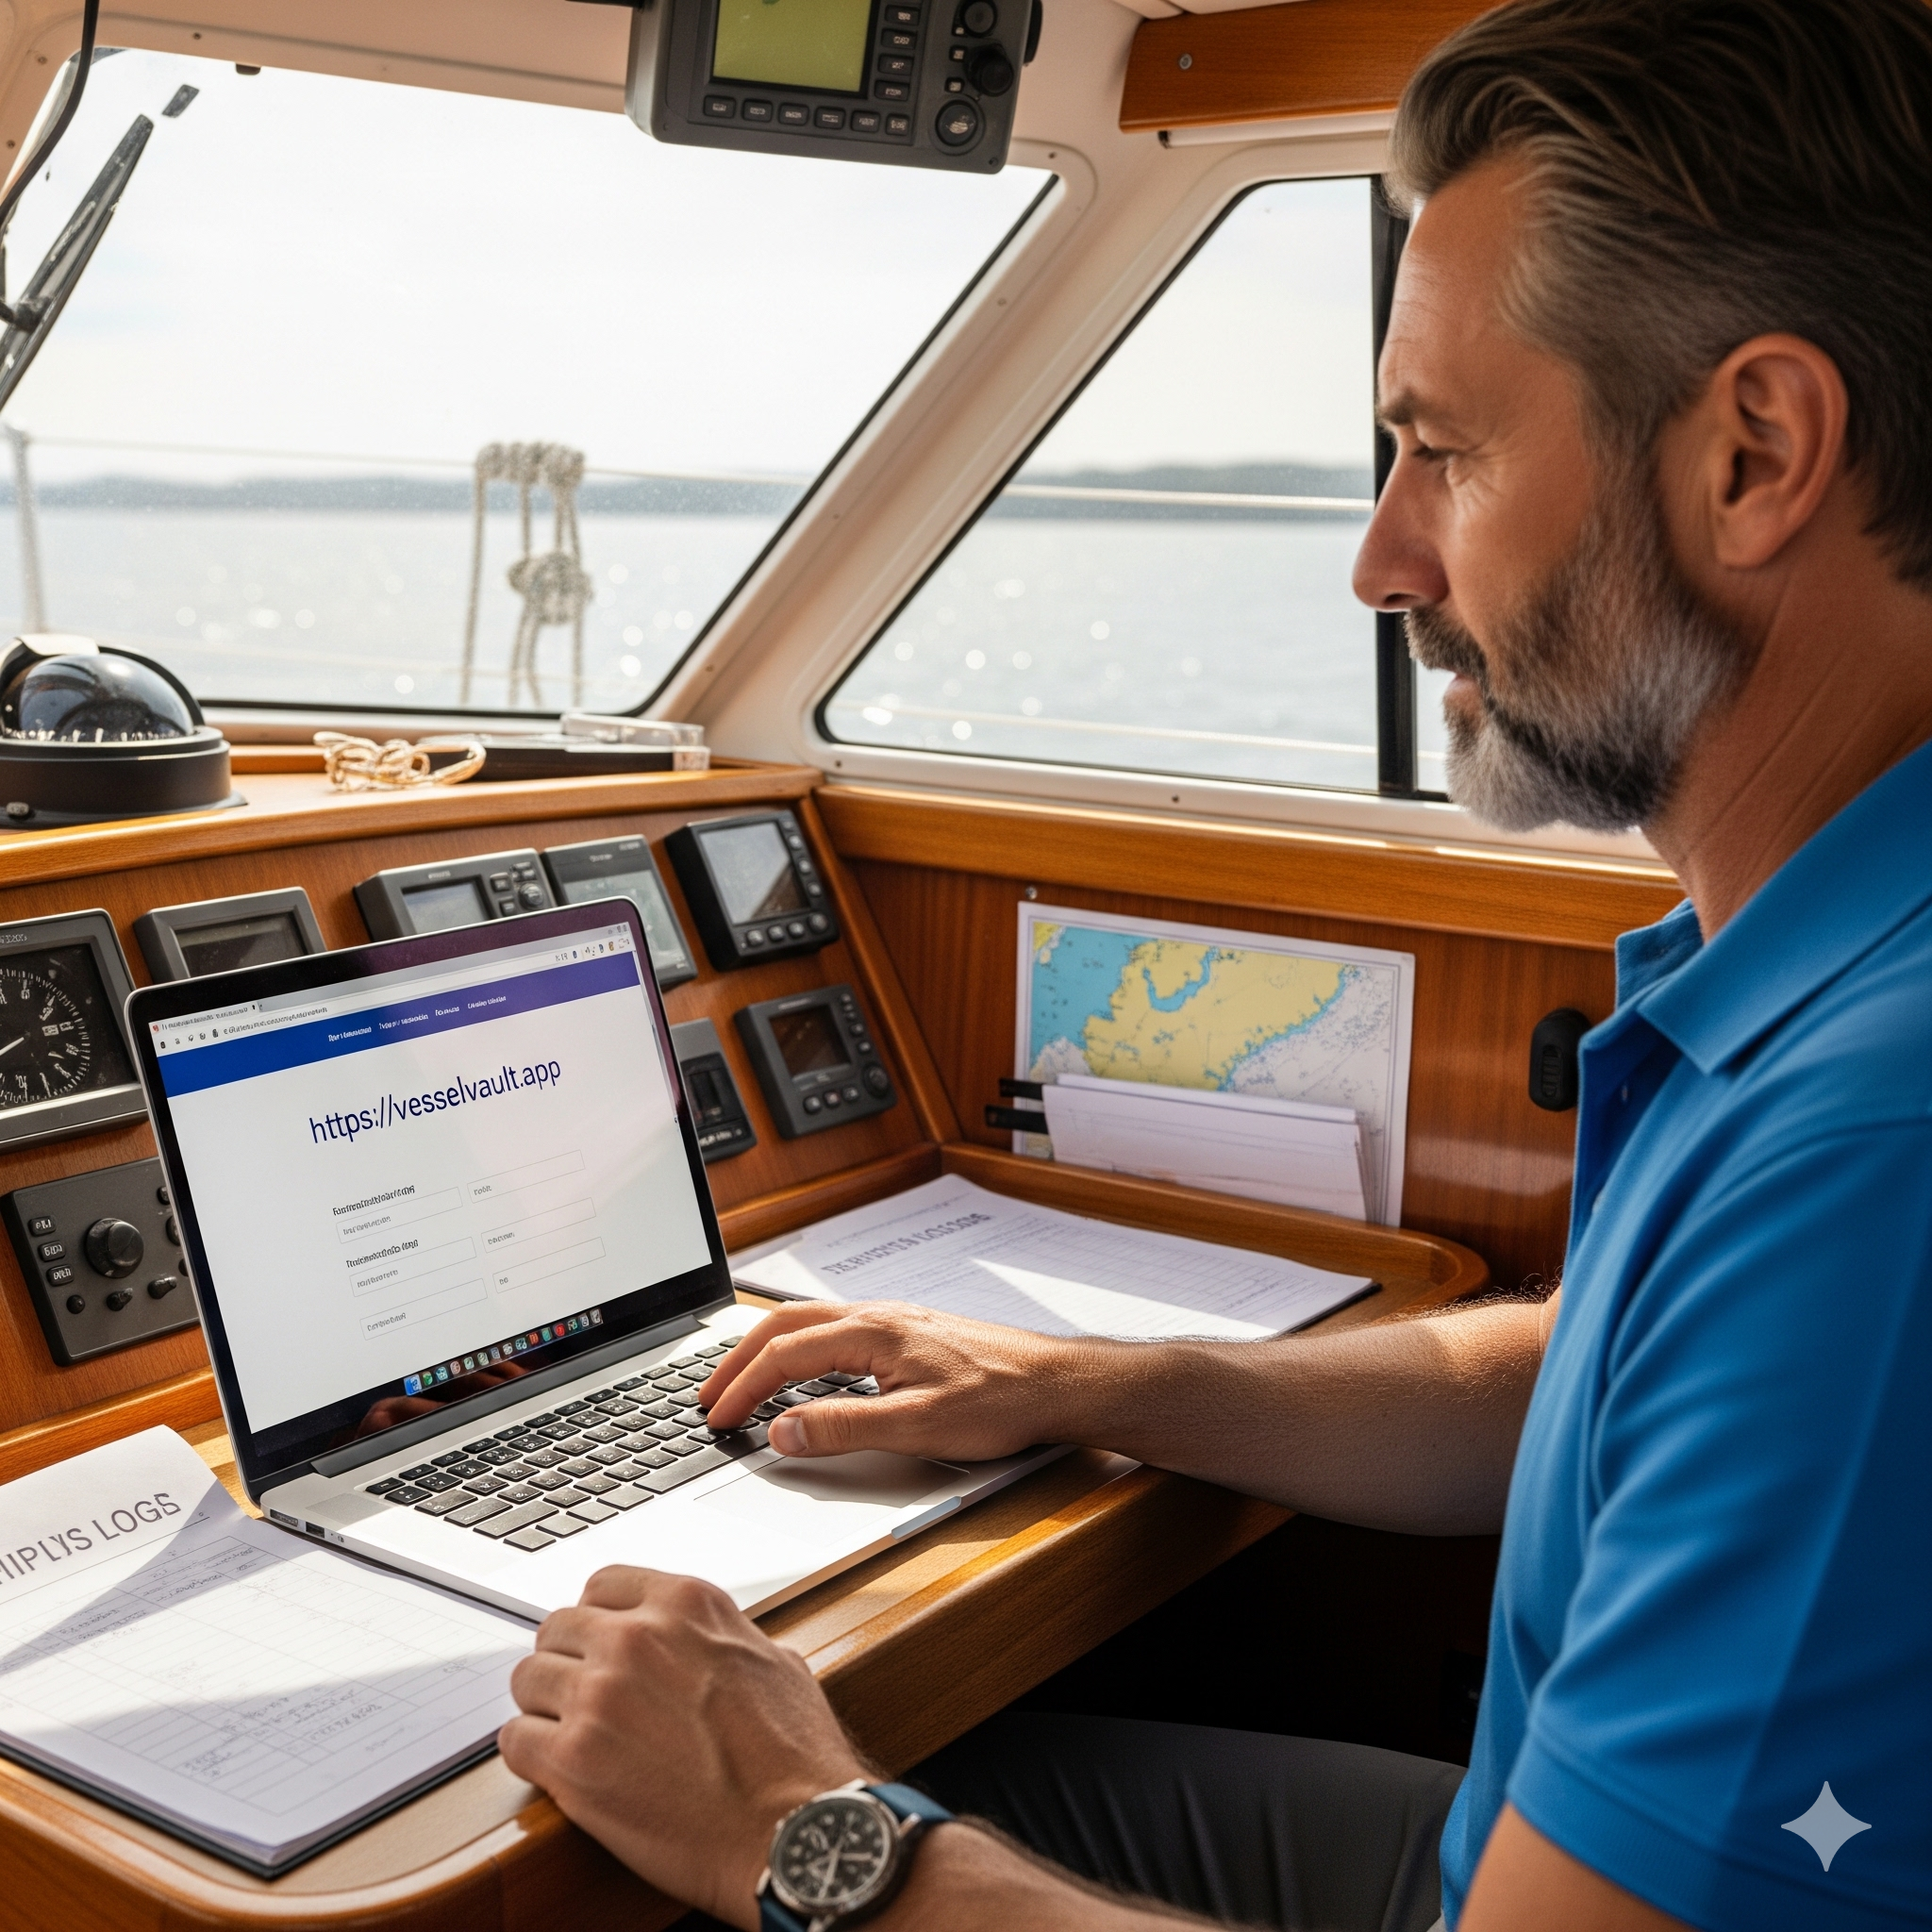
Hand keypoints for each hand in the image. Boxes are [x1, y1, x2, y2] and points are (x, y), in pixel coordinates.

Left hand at [499, 1565, 865, 1927]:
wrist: (792, 1830)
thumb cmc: (794, 1756)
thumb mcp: (773, 1661)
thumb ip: (722, 1639)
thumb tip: (705, 1647)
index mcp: (686, 1604)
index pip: (603, 1584)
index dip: (598, 1619)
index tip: (599, 1644)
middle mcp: (637, 1638)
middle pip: (557, 1628)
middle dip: (567, 1661)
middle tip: (581, 1695)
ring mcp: (600, 1696)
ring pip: (528, 1679)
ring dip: (544, 1705)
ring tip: (568, 1733)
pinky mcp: (574, 1760)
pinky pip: (515, 1740)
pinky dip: (531, 1754)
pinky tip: (557, 1768)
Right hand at [698, 1300, 1083, 1461]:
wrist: (1058, 1383)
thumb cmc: (1001, 1401)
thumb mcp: (918, 1426)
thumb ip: (845, 1428)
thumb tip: (782, 1431)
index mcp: (872, 1332)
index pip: (783, 1355)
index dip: (742, 1388)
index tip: (717, 1419)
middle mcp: (878, 1317)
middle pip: (786, 1326)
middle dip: (739, 1359)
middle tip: (708, 1396)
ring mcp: (894, 1322)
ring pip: (811, 1323)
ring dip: (768, 1351)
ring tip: (743, 1381)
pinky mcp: (910, 1334)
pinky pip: (836, 1331)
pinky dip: (801, 1349)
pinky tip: (806, 1372)